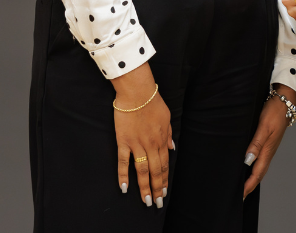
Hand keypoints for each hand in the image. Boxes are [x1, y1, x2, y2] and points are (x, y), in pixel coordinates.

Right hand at [111, 64, 173, 206]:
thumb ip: (168, 135)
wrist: (137, 92)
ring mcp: (137, 144)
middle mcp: (151, 145)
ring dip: (144, 187)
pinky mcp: (123, 141)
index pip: (164, 165)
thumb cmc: (152, 102)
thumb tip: (172, 148)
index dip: (164, 179)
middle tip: (157, 203)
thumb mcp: (167, 117)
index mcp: (162, 139)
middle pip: (155, 171)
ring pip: (142, 170)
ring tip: (146, 201)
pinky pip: (123, 162)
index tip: (164, 192)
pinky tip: (125, 188)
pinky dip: (123, 175)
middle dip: (157, 189)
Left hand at [243, 84, 295, 197]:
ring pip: (260, 167)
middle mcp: (269, 152)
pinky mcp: (269, 142)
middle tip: (240, 196)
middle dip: (250, 186)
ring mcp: (269, 147)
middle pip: (259, 174)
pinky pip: (261, 160)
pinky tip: (250, 166)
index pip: (256, 173)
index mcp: (267, 150)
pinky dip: (254, 167)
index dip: (248, 186)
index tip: (240, 196)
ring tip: (244, 186)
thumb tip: (247, 161)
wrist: (285, 101)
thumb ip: (255, 144)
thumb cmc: (274, 112)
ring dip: (252, 178)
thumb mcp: (263, 127)